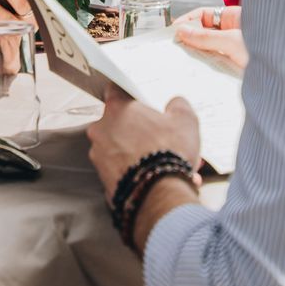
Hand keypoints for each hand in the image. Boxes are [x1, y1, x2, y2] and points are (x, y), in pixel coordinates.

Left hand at [86, 87, 201, 194]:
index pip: (115, 91)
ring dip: (140, 155)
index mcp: (117, 109)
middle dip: (139, 131)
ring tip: (164, 164)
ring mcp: (99, 156)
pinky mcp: (103, 179)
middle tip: (160, 139)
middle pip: (119, 124)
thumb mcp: (185, 120)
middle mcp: (101, 130)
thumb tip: (175, 104)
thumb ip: (178, 105)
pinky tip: (157, 178)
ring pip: (121, 150)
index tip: (140, 103)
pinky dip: (137, 173)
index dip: (130, 97)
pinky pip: (121, 171)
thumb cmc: (167, 153)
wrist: (158, 194)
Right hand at [175, 5, 247, 69]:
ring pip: (209, 48)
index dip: (188, 20)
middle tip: (176, 48)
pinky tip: (199, 71)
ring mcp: (235, 48)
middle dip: (190, 39)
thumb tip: (183, 31)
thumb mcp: (232, 41)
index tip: (174, 30)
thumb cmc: (264, 48)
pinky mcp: (236, 64)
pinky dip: (208, 66)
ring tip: (185, 61)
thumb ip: (207, 37)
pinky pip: (217, 63)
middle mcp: (233, 31)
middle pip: (204, 32)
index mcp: (234, 17)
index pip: (204, 14)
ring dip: (198, 54)